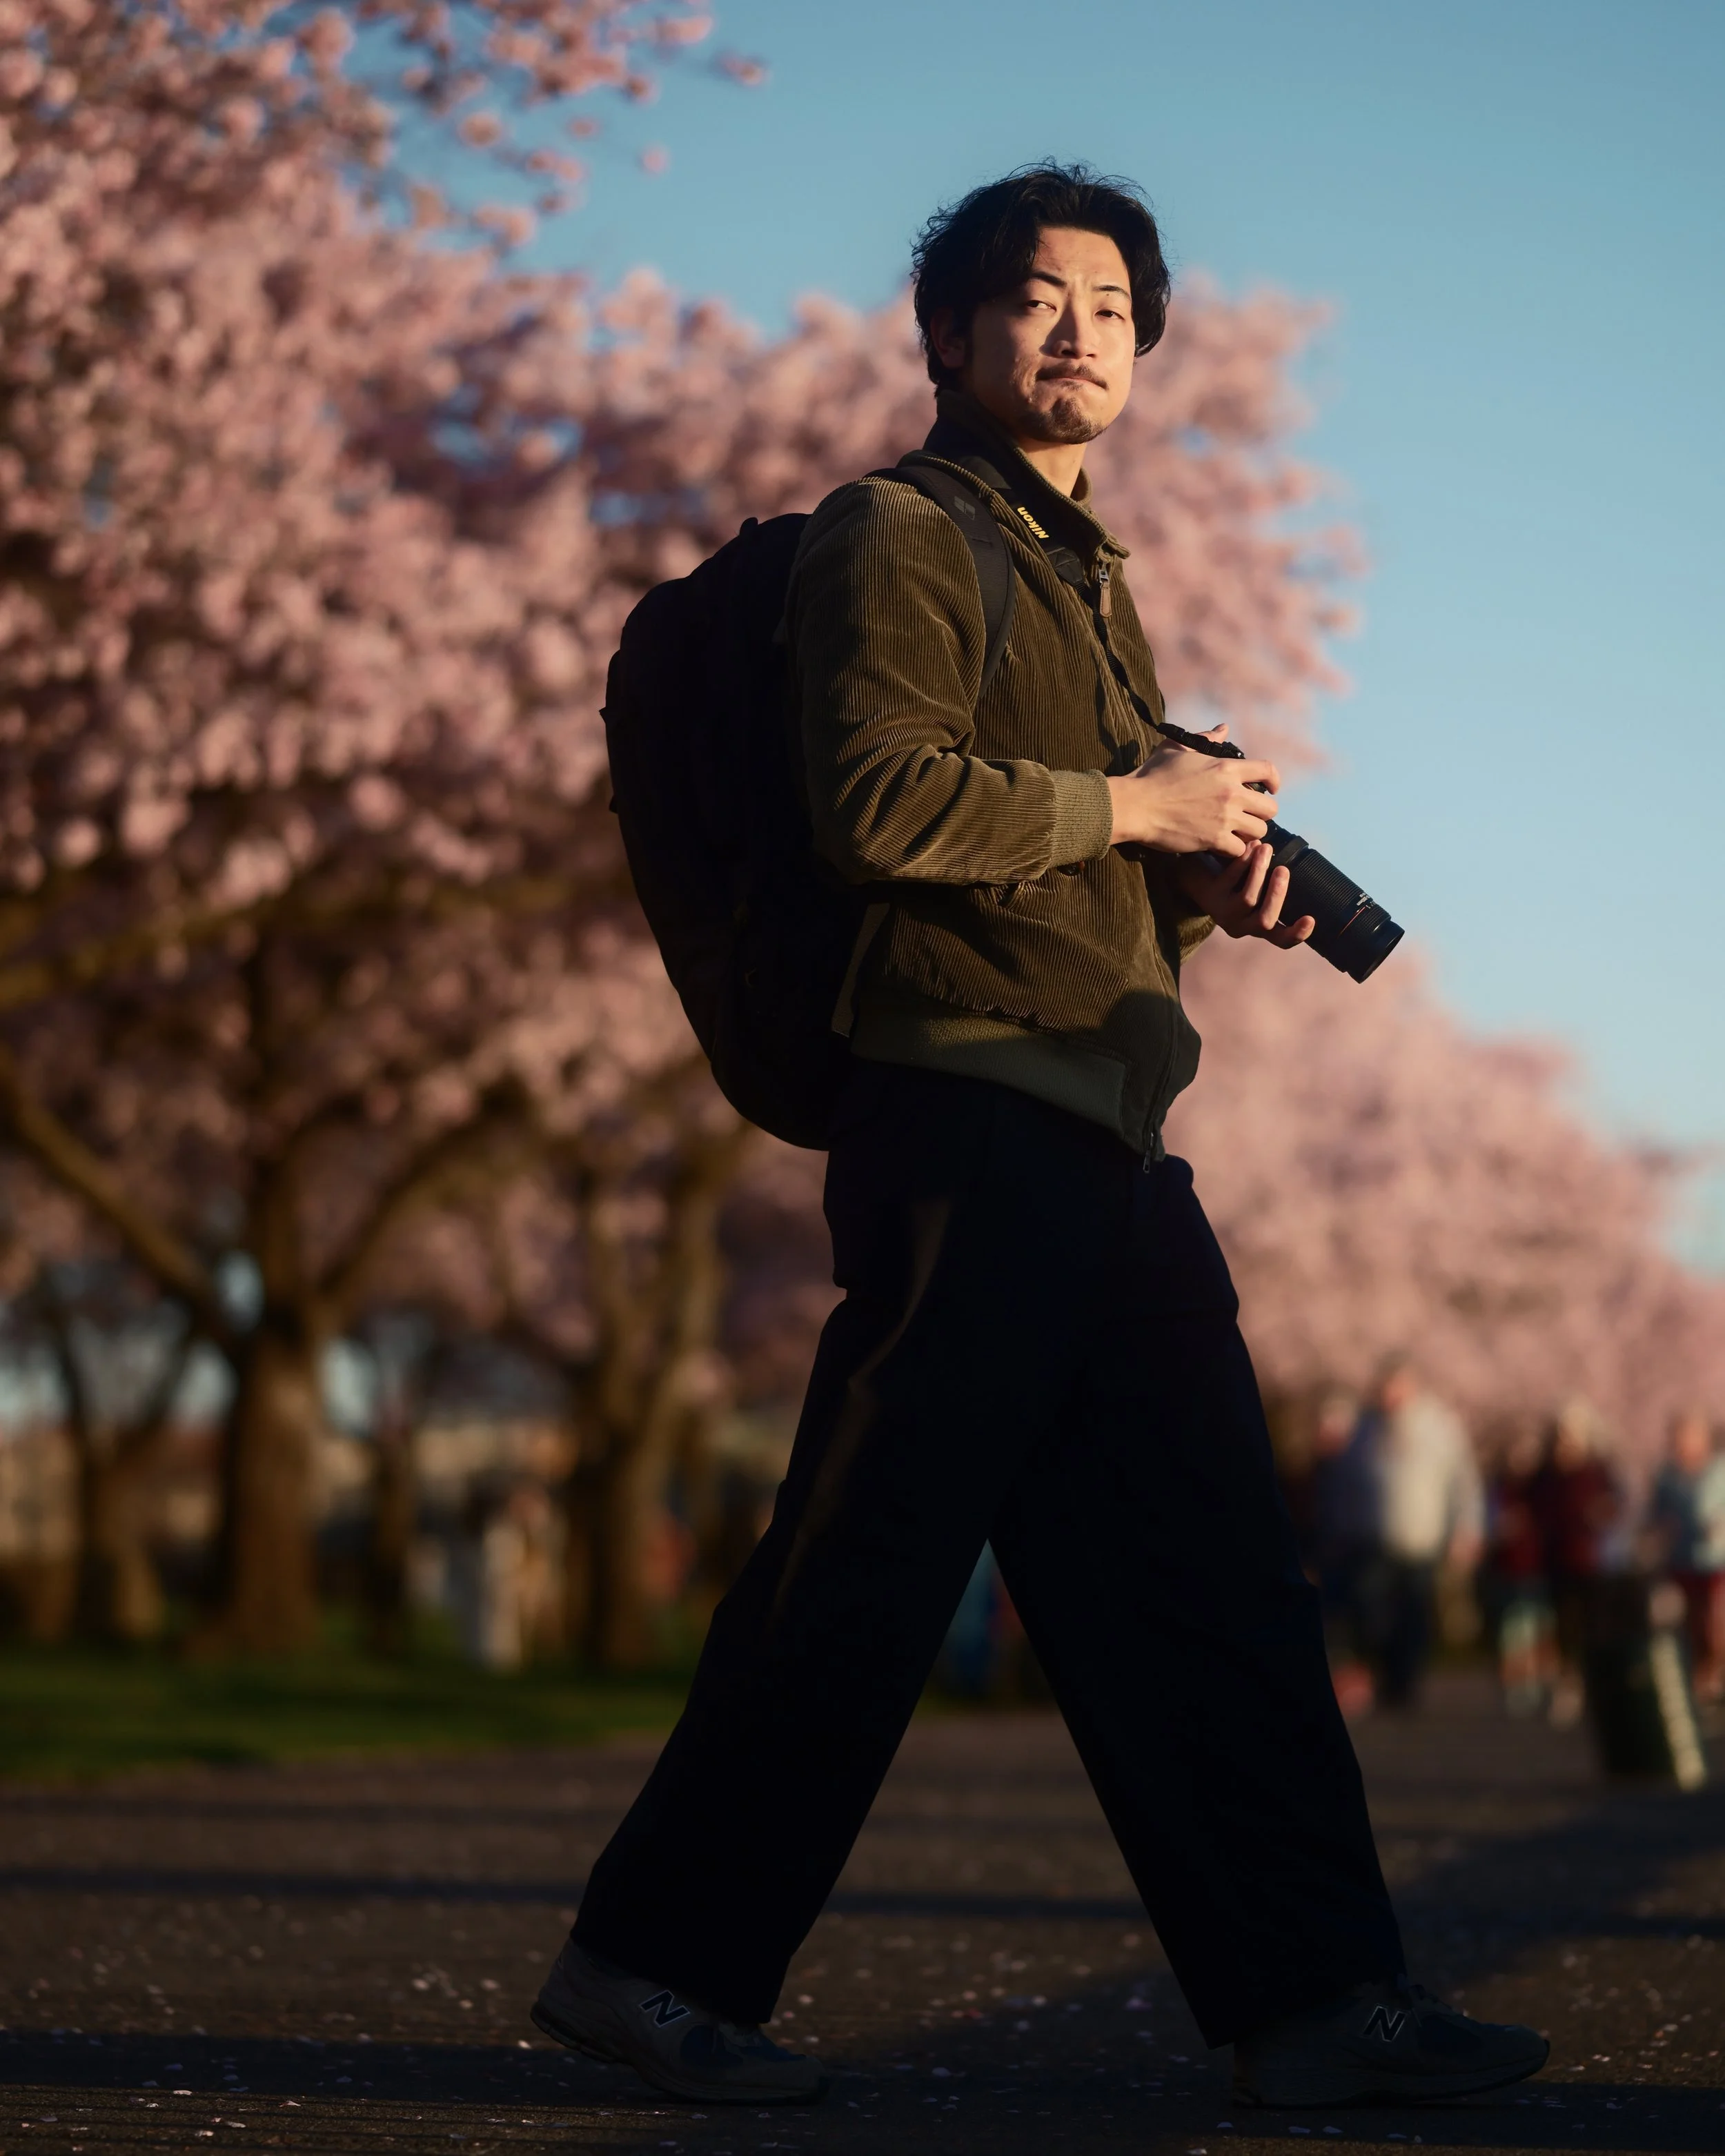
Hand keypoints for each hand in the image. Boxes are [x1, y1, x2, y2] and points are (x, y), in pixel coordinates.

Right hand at [1106, 723, 1280, 855]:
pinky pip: (1240, 850)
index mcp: (1226, 768)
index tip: (1271, 789)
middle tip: (1247, 816)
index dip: (1274, 781)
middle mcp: (1231, 792)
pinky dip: (1232, 851)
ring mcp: (1224, 818)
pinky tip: (1221, 846)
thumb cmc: (1152, 776)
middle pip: (1270, 808)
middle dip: (1261, 813)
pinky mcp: (1214, 840)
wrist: (1136, 805)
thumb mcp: (1178, 748)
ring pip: (1259, 831)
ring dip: (1248, 834)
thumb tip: (1224, 728)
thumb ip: (1205, 738)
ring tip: (1235, 833)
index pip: (1268, 771)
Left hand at [1176, 840, 1315, 948]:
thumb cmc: (1233, 879)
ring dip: (1260, 872)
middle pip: (1265, 921)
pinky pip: (1231, 880)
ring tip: (1266, 848)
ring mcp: (1224, 914)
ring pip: (1248, 899)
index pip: (1280, 940)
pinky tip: (1251, 845)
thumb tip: (1296, 862)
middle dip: (1278, 894)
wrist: (1191, 875)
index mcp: (1257, 926)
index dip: (1297, 933)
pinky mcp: (1210, 897)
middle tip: (1283, 869)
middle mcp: (1241, 926)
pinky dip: (1244, 861)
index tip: (1311, 918)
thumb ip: (1273, 884)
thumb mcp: (1255, 887)